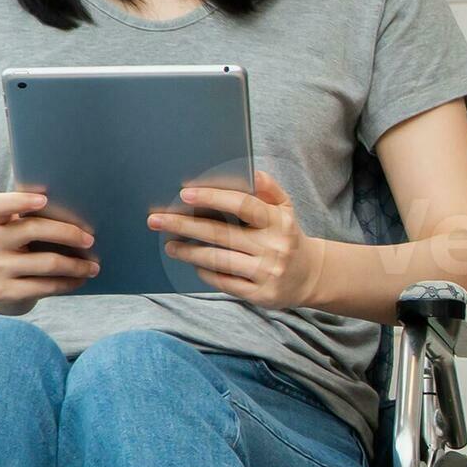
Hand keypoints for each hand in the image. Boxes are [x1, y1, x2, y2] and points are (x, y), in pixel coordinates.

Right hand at [0, 188, 98, 314]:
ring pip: (48, 263)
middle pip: (32, 229)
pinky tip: (79, 280)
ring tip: (93, 267)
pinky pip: (46, 286)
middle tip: (90, 240)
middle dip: (68, 233)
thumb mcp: (18, 234)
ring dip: (77, 265)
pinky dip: (69, 282)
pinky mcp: (5, 292)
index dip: (20, 200)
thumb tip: (84, 218)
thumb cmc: (18, 253)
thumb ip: (37, 221)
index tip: (45, 199)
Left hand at [150, 171, 317, 307]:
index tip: (184, 194)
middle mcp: (274, 247)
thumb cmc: (287, 235)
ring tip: (169, 244)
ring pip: (218, 260)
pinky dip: (205, 272)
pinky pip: (224, 282)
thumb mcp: (285, 208)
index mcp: (279, 221)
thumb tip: (251, 172)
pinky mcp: (261, 294)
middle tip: (156, 219)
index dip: (213, 198)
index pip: (243, 205)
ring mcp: (267, 273)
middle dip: (184, 225)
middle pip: (221, 234)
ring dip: (188, 252)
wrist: (311, 276)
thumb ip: (268, 189)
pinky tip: (193, 264)